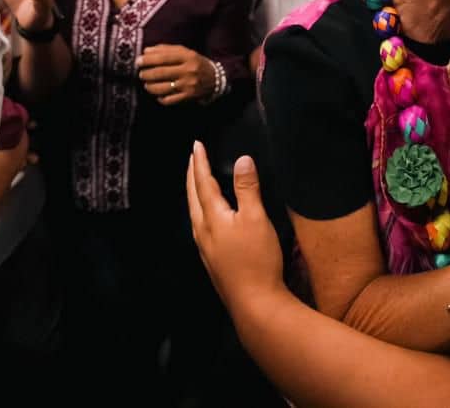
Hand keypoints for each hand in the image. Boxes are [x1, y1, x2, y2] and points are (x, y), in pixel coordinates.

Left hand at [138, 44, 216, 104]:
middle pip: (161, 73)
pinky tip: (157, 94)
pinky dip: (160, 98)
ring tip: (146, 84)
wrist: (215, 78)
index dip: (148, 60)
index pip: (164, 57)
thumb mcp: (185, 52)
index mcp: (187, 56)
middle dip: (146, 74)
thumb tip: (146, 51)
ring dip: (150, 86)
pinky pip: (169, 100)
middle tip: (140, 74)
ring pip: (163, 88)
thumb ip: (166, 49)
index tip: (138, 61)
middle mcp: (188, 70)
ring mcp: (188, 85)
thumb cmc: (195, 63)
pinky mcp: (188, 97)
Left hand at [187, 141, 284, 310]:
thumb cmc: (257, 259)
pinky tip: (208, 218)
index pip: (202, 183)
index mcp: (212, 218)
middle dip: (192, 175)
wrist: (255, 303)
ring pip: (194, 213)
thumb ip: (248, 188)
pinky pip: (200, 226)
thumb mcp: (256, 218)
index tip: (196, 145)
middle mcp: (203, 232)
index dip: (199, 162)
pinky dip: (201, 210)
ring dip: (194, 193)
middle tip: (192, 158)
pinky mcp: (212, 260)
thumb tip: (242, 160)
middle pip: (193, 197)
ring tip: (197, 182)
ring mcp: (206, 248)